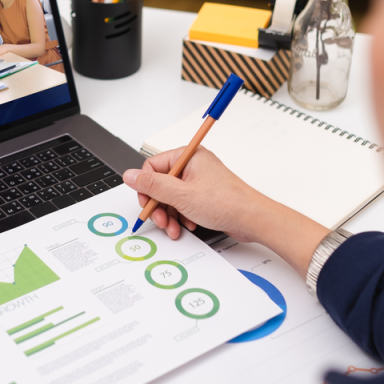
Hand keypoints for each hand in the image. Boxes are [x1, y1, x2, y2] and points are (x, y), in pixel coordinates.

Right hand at [123, 148, 327, 275]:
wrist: (253, 219)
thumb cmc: (227, 202)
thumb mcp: (181, 195)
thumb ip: (152, 185)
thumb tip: (130, 175)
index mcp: (187, 156)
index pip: (152, 167)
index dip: (146, 188)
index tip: (147, 204)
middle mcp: (192, 166)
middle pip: (160, 184)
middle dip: (159, 205)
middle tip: (161, 220)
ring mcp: (198, 181)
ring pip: (171, 197)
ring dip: (169, 215)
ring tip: (175, 227)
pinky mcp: (204, 195)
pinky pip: (183, 204)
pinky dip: (181, 217)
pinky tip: (187, 225)